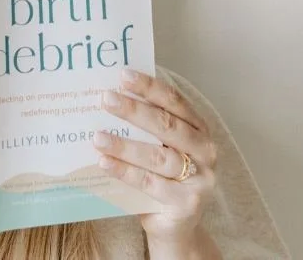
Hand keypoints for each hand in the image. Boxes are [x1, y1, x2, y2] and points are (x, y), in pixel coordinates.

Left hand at [93, 69, 217, 247]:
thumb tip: (110, 96)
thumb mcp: (161, 148)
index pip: (174, 101)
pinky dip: (124, 171)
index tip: (123, 75)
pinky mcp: (186, 204)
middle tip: (106, 98)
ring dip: (124, 145)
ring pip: (157, 156)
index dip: (149, 87)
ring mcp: (199, 180)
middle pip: (166, 125)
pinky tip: (104, 162)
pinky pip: (149, 183)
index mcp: (199, 129)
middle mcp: (205, 152)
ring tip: (97, 136)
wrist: (176, 228)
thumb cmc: (163, 179)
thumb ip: (146, 126)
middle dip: (133, 110)